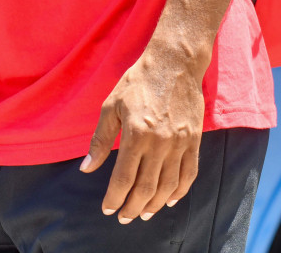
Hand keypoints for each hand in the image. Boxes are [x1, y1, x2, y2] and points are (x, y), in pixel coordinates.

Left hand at [79, 45, 205, 223]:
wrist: (175, 63)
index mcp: (136, 134)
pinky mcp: (193, 140)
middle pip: (146, 188)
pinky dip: (180, 191)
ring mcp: (179, 143)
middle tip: (124, 218)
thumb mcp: (111, 106)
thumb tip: (87, 169)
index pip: (123, 178)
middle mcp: (159, 143)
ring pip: (168, 186)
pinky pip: (189, 173)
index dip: (114, 198)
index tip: (107, 209)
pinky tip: (170, 200)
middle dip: (132, 207)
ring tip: (144, 213)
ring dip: (155, 205)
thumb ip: (100, 140)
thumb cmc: (138, 82)